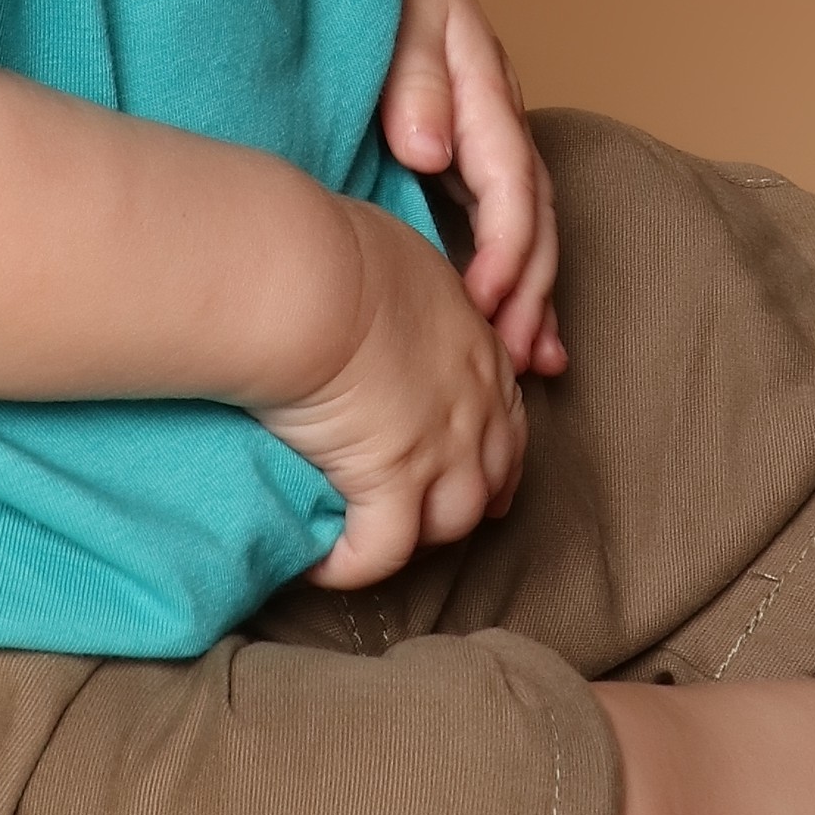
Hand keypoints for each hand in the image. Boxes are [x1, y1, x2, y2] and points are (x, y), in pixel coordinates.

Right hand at [255, 192, 528, 588]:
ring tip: (373, 537)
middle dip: (470, 501)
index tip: (474, 468)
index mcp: (476, 345)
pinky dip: (354, 566)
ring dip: (417, 535)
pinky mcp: (392, 485)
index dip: (492, 449)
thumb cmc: (336, 248)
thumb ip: (405, 285)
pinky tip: (321, 566)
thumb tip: (376, 284)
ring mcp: (440, 450)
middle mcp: (473, 404)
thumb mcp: (394, 253)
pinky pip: (382, 551)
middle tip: (432, 518)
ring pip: (450, 522)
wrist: (310, 284)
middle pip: (491, 475)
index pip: (505, 412)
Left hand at [366, 0, 566, 380]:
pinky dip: (513, 269)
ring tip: (535, 361)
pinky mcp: (464, 140)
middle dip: (529, 291)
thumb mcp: (404, 5)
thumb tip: (427, 149)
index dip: (503, 252)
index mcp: (485, 85)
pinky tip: (513, 319)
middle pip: (533, 216)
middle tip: (511, 360)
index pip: (510, 185)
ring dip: (533, 292)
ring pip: (527, 222)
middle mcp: (496, 112)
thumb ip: (415, 75)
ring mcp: (485, 128)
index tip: (480, 308)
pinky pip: (501, 213)